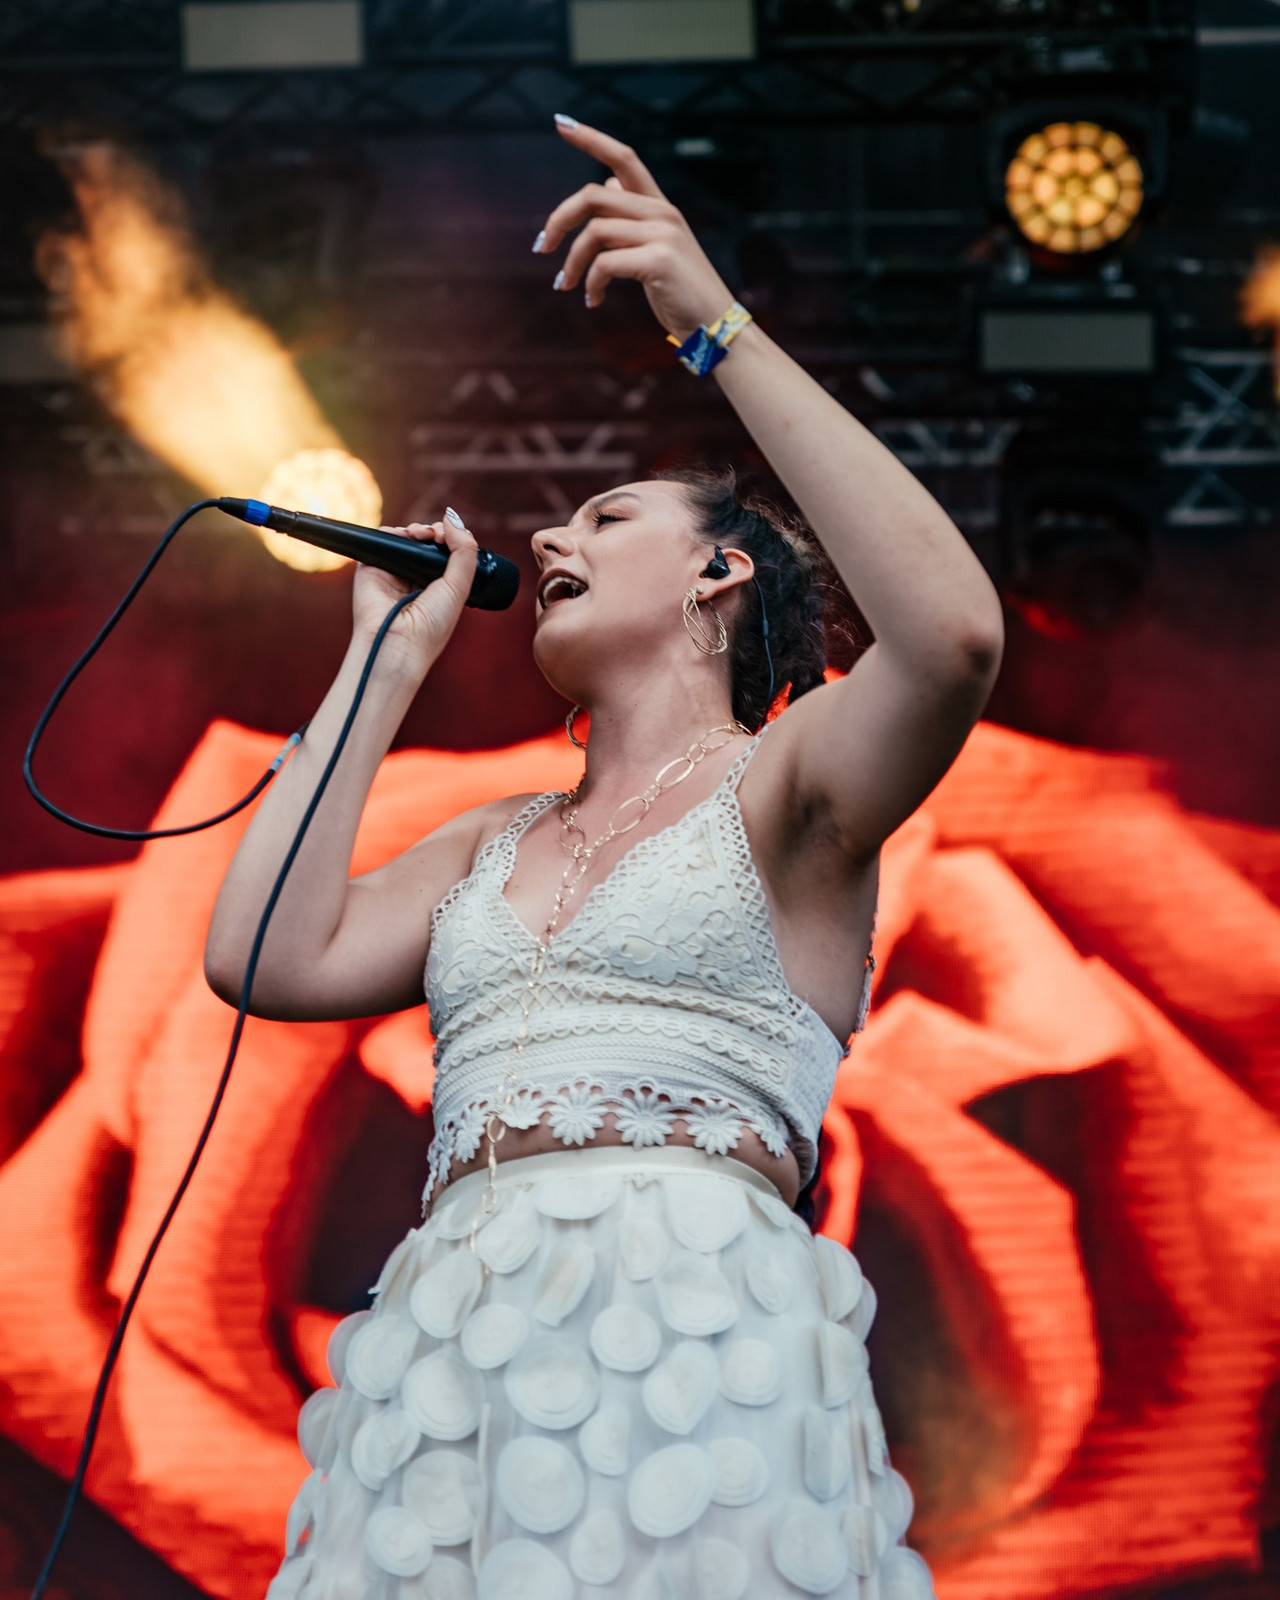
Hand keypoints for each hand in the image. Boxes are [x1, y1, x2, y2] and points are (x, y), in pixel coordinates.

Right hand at [351, 511, 477, 678]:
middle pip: (428, 541)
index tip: (454, 539)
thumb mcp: (458, 588)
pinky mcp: (372, 567)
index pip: (447, 553)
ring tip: (423, 534)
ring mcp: (394, 572)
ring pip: (407, 537)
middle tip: (439, 535)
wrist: (398, 643)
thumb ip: (464, 552)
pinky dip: (394, 531)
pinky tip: (407, 535)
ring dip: (418, 528)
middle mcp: (416, 578)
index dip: (453, 539)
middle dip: (436, 531)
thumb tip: (453, 518)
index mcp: (438, 587)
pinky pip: (383, 539)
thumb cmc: (430, 626)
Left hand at [535, 118, 734, 342]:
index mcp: (659, 206)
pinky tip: (593, 300)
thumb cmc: (680, 292)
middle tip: (541, 247)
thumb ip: (630, 218)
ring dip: (572, 263)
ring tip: (566, 286)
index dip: (591, 139)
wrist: (714, 326)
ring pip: (594, 232)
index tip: (560, 124)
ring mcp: (662, 234)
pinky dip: (591, 284)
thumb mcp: (655, 248)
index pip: (624, 158)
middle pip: (593, 195)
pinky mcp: (659, 259)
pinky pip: (605, 264)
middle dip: (558, 220)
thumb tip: (604, 184)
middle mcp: (662, 212)